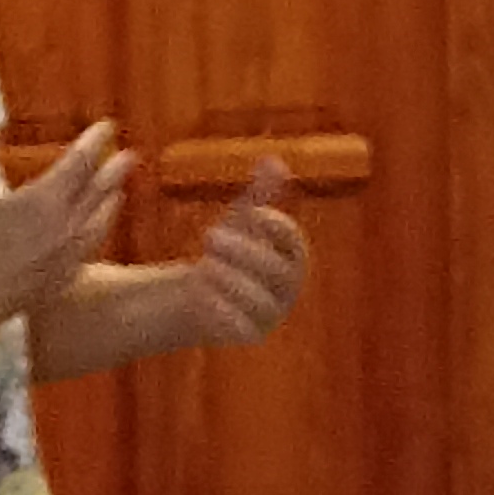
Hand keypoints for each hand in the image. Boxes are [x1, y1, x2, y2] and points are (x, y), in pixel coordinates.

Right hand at [0, 120, 128, 342]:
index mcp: (45, 200)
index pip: (80, 162)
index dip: (95, 142)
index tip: (106, 126)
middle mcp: (65, 227)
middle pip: (100, 192)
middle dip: (115, 170)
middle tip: (130, 155)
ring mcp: (66, 257)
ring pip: (99, 224)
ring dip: (111, 203)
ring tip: (117, 193)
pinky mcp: (60, 280)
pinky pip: (89, 252)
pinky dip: (95, 235)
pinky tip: (93, 235)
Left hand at [169, 158, 308, 346]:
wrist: (201, 298)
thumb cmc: (227, 252)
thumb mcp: (239, 221)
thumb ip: (259, 194)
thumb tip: (274, 159)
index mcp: (292, 257)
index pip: (293, 241)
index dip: (273, 226)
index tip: (247, 212)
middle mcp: (288, 288)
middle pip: (277, 271)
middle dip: (245, 252)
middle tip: (209, 236)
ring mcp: (272, 314)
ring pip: (260, 300)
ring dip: (232, 279)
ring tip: (203, 264)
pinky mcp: (250, 334)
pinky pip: (243, 327)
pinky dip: (222, 309)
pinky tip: (199, 292)